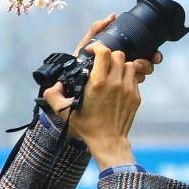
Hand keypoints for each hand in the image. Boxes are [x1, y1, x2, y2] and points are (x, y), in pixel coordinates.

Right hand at [41, 13, 162, 123]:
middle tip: (101, 63)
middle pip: (118, 54)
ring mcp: (128, 89)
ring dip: (120, 65)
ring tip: (111, 73)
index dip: (98, 47)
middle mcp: (115, 83)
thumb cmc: (86, 126)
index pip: (104, 52)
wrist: (108, 141)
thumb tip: (55, 84)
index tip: (92, 51)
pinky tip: (118, 85)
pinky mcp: (136, 95)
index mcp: (97, 83)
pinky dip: (126, 77)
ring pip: (129, 64)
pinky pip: (134, 78)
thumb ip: (53, 95)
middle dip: (109, 56)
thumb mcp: (64, 111)